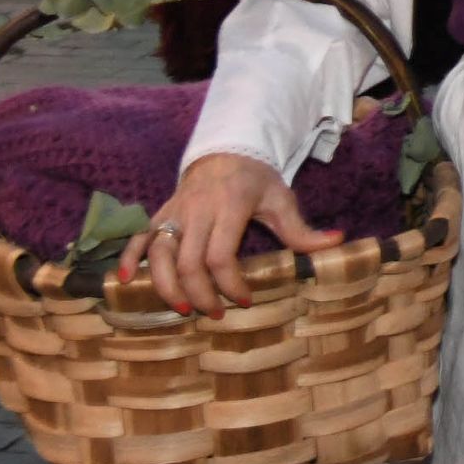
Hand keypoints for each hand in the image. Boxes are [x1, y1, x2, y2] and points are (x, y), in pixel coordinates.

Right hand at [120, 151, 341, 312]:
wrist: (227, 150)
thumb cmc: (256, 180)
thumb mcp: (282, 200)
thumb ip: (302, 229)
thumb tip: (337, 243)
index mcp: (230, 206)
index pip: (221, 255)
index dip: (230, 284)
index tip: (244, 300)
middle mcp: (198, 209)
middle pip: (188, 260)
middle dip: (199, 293)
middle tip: (214, 314)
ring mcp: (175, 211)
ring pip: (159, 252)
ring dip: (165, 284)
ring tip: (181, 308)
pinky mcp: (159, 213)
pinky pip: (138, 236)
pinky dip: (129, 257)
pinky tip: (126, 280)